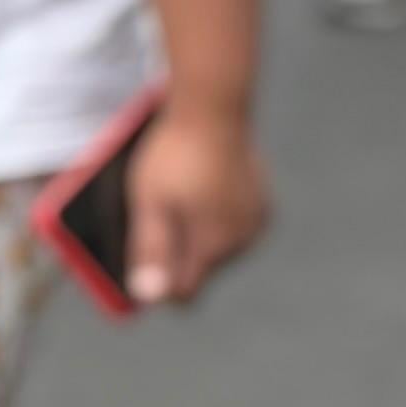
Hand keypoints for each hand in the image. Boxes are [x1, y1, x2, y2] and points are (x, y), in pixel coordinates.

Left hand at [123, 95, 268, 306]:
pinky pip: (234, 227)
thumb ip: (151, 252)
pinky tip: (204, 190)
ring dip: (198, 235)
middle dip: (178, 252)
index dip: (157, 282)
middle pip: (201, 271)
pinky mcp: (264, 204)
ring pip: (218, 249)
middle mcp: (242, 241)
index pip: (184, 294)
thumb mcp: (149, 204)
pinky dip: (217, 218)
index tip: (141, 256)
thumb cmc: (175, 156)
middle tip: (160, 212)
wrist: (215, 109)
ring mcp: (257, 222)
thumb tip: (148, 298)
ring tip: (183, 197)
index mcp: (212, 246)